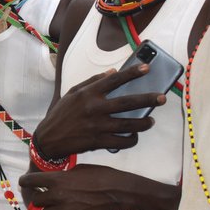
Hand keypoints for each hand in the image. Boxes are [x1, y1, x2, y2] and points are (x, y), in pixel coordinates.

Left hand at [19, 165, 123, 209]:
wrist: (118, 192)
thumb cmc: (101, 175)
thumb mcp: (78, 169)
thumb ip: (63, 176)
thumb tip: (55, 180)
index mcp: (56, 179)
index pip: (29, 181)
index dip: (26, 182)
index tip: (26, 183)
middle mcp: (56, 195)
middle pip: (36, 201)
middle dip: (42, 199)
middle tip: (50, 197)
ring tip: (62, 207)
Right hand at [33, 66, 162, 158]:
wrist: (48, 139)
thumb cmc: (61, 114)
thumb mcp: (72, 93)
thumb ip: (92, 82)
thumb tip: (112, 72)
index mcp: (88, 94)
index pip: (114, 80)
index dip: (132, 73)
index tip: (146, 68)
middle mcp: (94, 108)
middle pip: (128, 102)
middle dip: (148, 99)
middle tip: (162, 98)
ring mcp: (97, 126)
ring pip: (129, 124)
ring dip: (144, 123)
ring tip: (150, 121)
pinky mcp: (98, 141)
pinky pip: (122, 141)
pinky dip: (131, 139)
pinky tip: (134, 136)